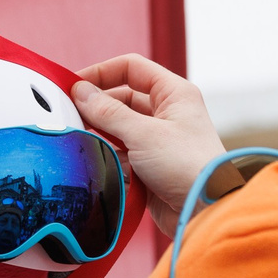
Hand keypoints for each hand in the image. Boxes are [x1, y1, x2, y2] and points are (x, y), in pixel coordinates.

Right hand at [72, 55, 226, 235]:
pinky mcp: (150, 166)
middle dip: (96, 107)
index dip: (102, 73)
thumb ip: (108, 112)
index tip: (75, 86)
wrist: (206, 210)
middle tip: (71, 116)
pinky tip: (98, 162)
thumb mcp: (143, 133)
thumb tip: (80, 92)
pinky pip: (121, 153)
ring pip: (118, 128)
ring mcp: (158, 140)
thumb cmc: (187, 165)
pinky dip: (108, 156)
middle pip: (121, 99)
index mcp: (173, 93)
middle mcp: (166, 113)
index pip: (131, 68)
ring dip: (100, 133)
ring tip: (81, 139)